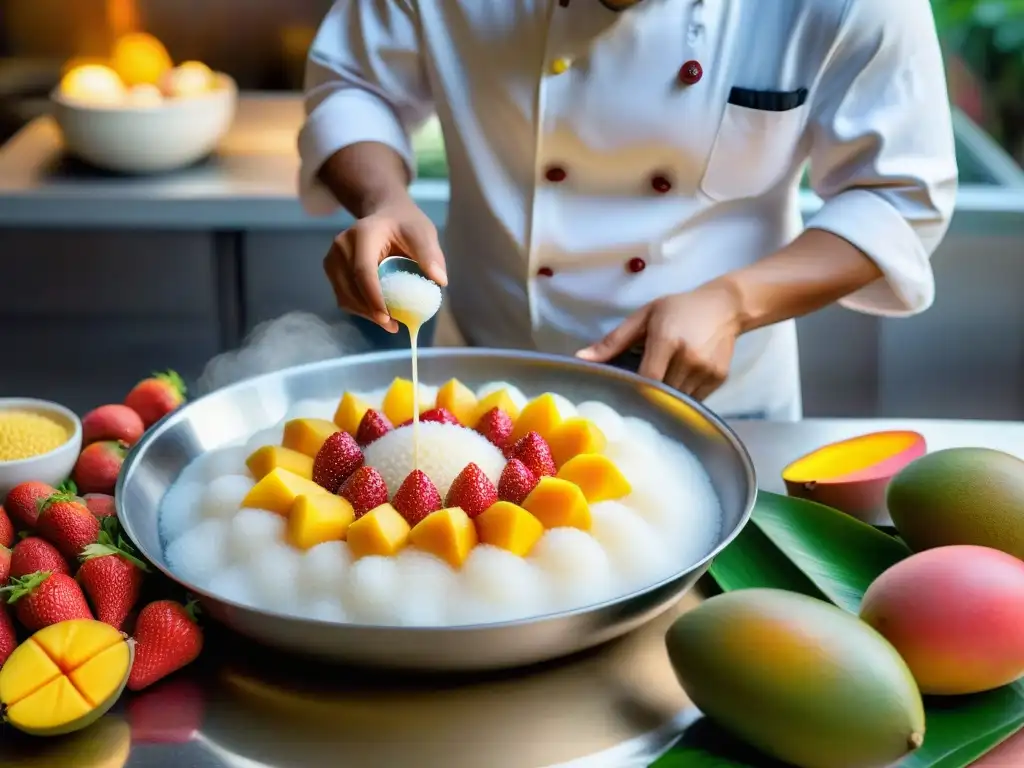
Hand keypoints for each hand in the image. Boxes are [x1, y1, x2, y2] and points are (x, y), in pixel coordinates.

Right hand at [323, 195, 447, 331]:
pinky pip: (343, 296)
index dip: (373, 297)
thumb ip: (430, 254)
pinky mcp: (332, 269)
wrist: (385, 215)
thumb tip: (440, 280)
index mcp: (363, 233)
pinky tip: (379, 313)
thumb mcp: (422, 233)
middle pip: (351, 287)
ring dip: (365, 313)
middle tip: (394, 326)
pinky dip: (360, 309)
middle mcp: (342, 244)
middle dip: (371, 311)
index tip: (388, 318)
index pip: (363, 270)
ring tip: (390, 323)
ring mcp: (333, 257)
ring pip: (345, 295)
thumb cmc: (406, 225)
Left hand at [576, 280, 743, 400]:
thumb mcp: (644, 316)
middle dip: (648, 398)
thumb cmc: (678, 308)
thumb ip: (613, 340)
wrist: (725, 307)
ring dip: (666, 401)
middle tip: (635, 398)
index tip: (622, 394)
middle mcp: (689, 358)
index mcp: (667, 340)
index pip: (647, 379)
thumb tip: (579, 358)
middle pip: (662, 393)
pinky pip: (695, 400)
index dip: (634, 390)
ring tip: (656, 393)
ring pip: (678, 401)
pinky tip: (676, 385)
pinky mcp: (719, 379)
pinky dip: (682, 399)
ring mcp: (706, 371)